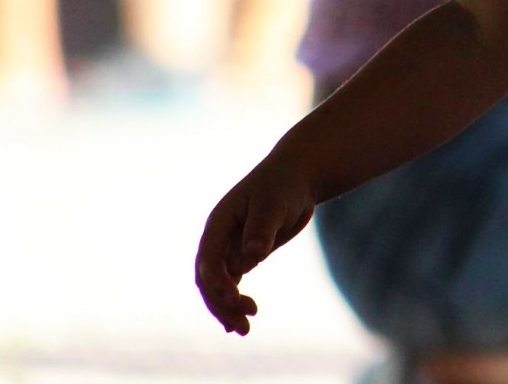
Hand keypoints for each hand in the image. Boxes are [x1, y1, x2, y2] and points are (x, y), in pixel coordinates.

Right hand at [194, 156, 315, 333]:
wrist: (298, 178)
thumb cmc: (284, 185)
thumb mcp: (274, 203)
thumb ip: (261, 229)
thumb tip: (252, 256)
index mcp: (219, 223)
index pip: (209, 260)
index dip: (218, 283)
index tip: (235, 300)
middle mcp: (219, 239)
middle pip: (209, 279)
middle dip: (221, 304)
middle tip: (243, 324)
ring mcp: (230, 248)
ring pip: (220, 286)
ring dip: (228, 308)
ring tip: (245, 330)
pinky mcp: (245, 255)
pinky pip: (232, 283)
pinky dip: (233, 302)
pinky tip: (240, 321)